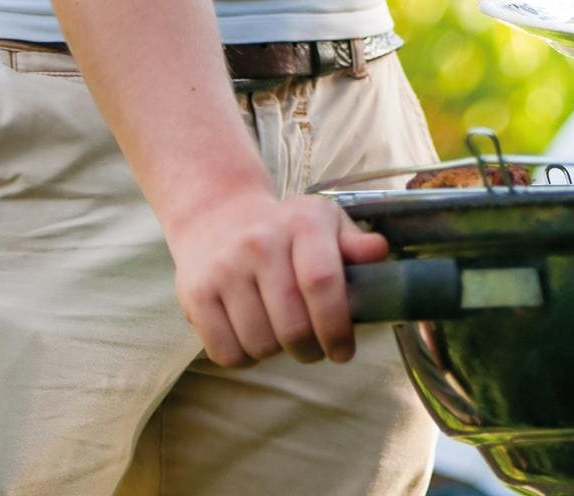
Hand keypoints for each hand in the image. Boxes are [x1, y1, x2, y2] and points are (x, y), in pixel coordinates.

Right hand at [165, 185, 385, 366]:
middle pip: (292, 325)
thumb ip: (354, 243)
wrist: (217, 215)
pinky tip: (253, 337)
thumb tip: (378, 253)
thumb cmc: (285, 228)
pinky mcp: (195, 294)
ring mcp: (224, 269)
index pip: (322, 282)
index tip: (343, 351)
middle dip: (310, 350)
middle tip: (315, 349)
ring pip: (260, 343)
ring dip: (277, 353)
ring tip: (282, 336)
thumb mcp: (325, 223)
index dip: (336, 326)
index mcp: (302, 224)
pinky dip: (245, 357)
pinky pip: (225, 352)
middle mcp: (260, 243)